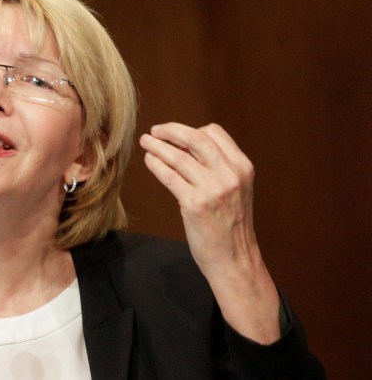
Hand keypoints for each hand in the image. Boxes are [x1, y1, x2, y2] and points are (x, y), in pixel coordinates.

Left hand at [139, 122, 280, 343]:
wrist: (235, 259)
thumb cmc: (230, 225)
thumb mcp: (235, 189)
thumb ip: (218, 167)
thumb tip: (184, 147)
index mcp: (242, 167)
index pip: (214, 133)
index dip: (191, 129)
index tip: (174, 134)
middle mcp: (230, 174)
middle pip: (195, 138)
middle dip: (170, 130)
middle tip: (155, 131)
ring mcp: (213, 189)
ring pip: (179, 157)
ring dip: (158, 146)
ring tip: (145, 142)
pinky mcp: (195, 204)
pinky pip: (170, 176)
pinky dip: (156, 164)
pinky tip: (149, 160)